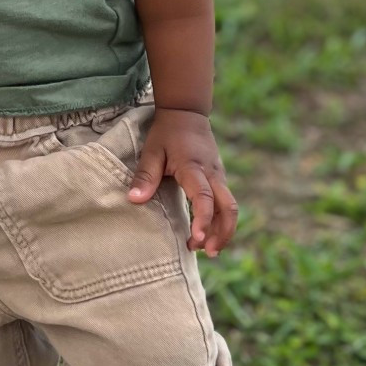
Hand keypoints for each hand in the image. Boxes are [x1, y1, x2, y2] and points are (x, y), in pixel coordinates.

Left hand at [127, 109, 238, 258]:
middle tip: (207, 252)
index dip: (203, 219)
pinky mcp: (220, 179)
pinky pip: (226, 204)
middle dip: (222, 233)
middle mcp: (212, 174)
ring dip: (223, 231)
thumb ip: (145, 175)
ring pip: (230, 208)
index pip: (204, 197)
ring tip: (206, 250)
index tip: (197, 238)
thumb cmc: (167, 133)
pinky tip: (208, 235)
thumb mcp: (152, 150)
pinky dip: (220, 221)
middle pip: (229, 208)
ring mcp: (219, 176)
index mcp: (194, 167)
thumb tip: (134, 200)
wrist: (187, 113)